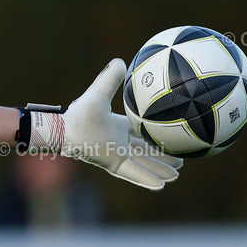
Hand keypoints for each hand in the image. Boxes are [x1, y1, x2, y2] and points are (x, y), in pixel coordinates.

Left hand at [29, 59, 181, 189]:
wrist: (64, 130)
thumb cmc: (79, 113)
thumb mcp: (99, 94)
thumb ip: (109, 79)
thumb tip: (120, 60)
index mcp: (118, 127)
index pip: (141, 133)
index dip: (156, 135)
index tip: (172, 135)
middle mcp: (118, 143)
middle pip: (145, 152)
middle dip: (163, 157)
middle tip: (182, 161)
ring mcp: (116, 155)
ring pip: (143, 165)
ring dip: (158, 170)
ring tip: (176, 175)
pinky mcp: (113, 165)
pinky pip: (134, 174)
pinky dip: (146, 179)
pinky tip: (161, 186)